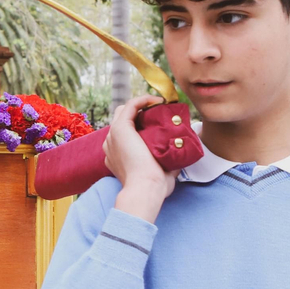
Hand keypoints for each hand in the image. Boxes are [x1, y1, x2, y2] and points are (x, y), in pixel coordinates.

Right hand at [106, 95, 176, 222]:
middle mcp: (111, 144)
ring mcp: (113, 136)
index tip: (158, 124)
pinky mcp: (120, 128)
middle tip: (160, 113)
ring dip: (142, 105)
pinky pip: (130, 105)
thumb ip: (166, 163)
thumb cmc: (153, 187)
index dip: (140, 125)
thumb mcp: (159, 173)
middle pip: (122, 119)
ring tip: (160, 105)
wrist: (145, 188)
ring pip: (124, 111)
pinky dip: (143, 99)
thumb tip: (179, 158)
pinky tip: (158, 100)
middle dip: (139, 113)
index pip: (125, 134)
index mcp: (116, 155)